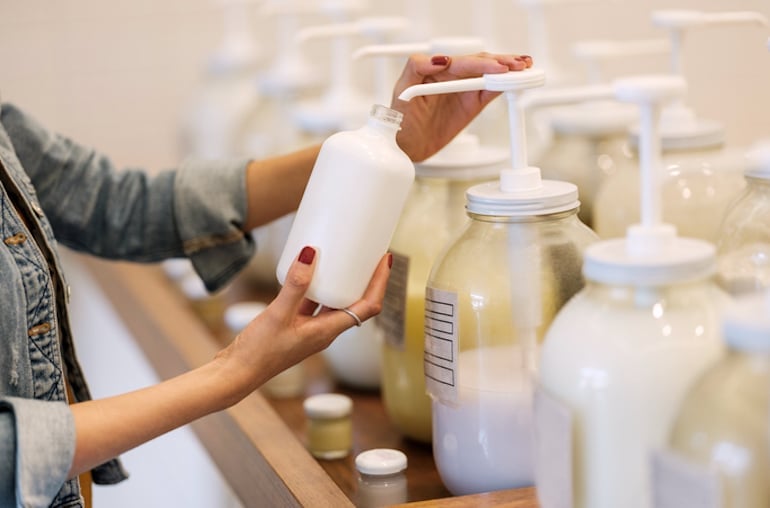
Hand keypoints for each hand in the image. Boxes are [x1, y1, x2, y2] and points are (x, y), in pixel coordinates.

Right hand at [219, 246, 391, 396]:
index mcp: (328, 331)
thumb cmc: (258, 352)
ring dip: (342, 282)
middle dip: (366, 279)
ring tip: (342, 257)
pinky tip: (307, 273)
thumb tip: (311, 253)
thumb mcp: (278, 314)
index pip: (368, 306)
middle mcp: (324, 332)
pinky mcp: (295, 327)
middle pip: (357, 303)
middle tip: (367, 252)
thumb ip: (295, 284)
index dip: (380, 283)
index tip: (384, 259)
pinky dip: (316, 287)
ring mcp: (310, 330)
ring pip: (334, 302)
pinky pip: (313, 304)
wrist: (236, 374)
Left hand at [391, 52, 532, 161]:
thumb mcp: (402, 89)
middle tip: (518, 64)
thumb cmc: (399, 117)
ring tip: (524, 67)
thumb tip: (439, 59)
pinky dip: (504, 86)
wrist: (405, 146)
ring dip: (507, 70)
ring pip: (489, 75)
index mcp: (436, 68)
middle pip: (481, 63)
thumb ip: (417, 68)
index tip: (496, 67)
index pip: (463, 62)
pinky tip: (516, 81)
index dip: (481, 64)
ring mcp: (463, 89)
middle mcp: (452, 76)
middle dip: (501, 62)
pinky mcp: (471, 104)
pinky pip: (490, 92)